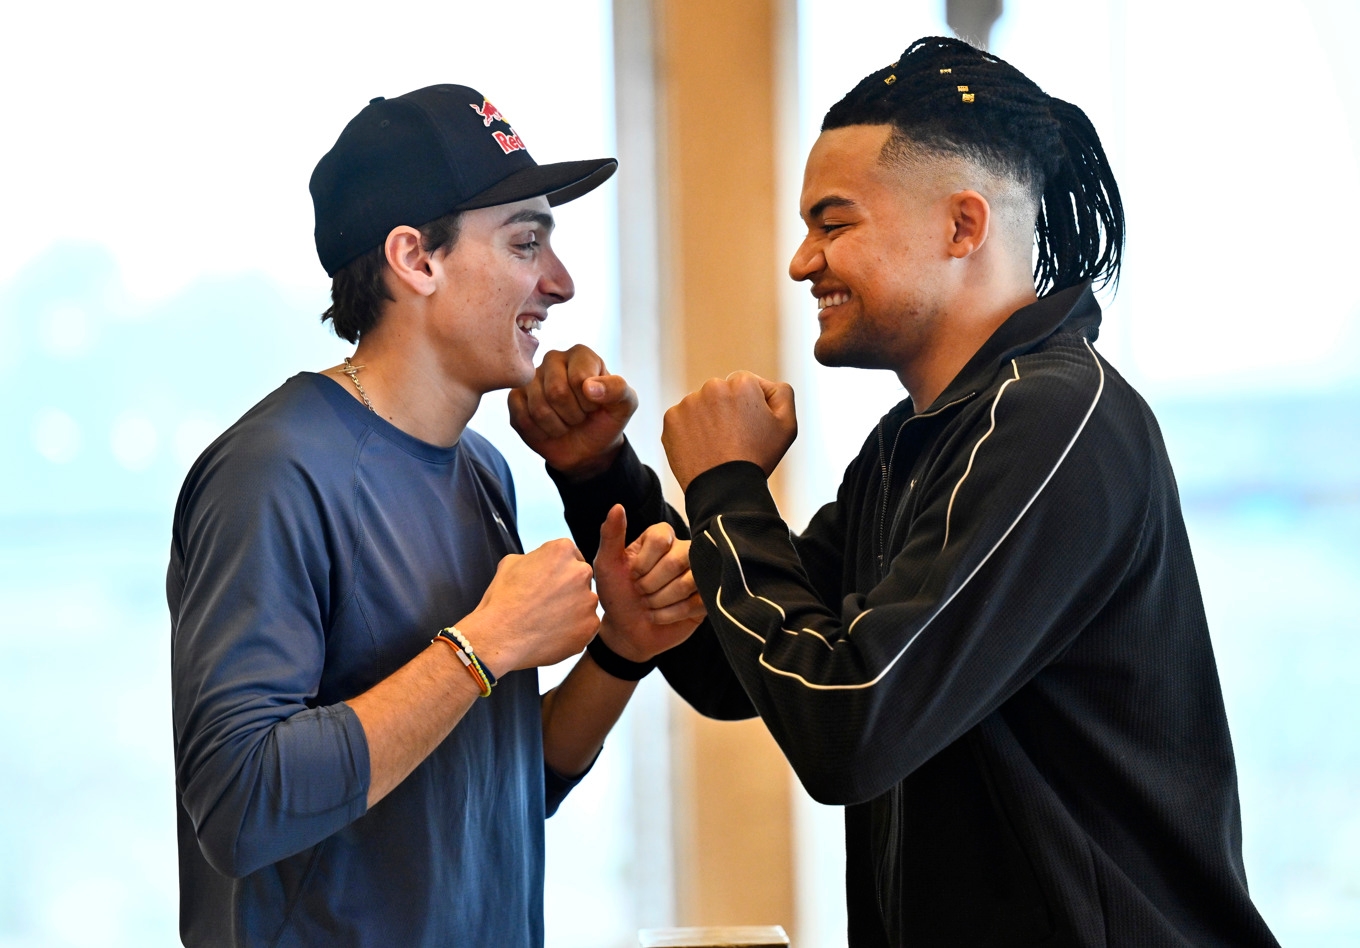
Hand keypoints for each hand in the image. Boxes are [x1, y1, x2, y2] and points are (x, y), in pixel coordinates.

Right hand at [459, 539, 599, 676]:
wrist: (499, 638)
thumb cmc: (501, 600)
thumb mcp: (510, 563)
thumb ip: (535, 557)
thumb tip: (542, 563)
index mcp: (562, 550)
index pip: (570, 555)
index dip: (557, 570)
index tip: (546, 583)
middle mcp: (581, 572)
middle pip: (580, 577)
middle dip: (568, 588)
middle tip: (545, 604)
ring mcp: (588, 600)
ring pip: (585, 602)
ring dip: (572, 609)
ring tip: (546, 621)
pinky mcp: (590, 626)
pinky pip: (586, 626)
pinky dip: (574, 630)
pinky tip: (552, 634)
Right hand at [508, 345, 638, 479]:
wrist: (588, 448)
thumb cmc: (605, 420)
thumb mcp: (625, 405)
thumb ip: (618, 389)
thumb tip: (589, 387)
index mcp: (580, 354)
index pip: (579, 378)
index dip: (590, 402)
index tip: (595, 405)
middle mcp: (553, 359)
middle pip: (556, 392)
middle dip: (574, 415)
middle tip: (580, 416)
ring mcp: (531, 378)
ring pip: (539, 408)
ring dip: (558, 426)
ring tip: (566, 422)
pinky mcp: (515, 399)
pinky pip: (523, 419)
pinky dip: (541, 433)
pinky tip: (548, 429)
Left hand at [592, 505, 704, 661]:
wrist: (626, 631)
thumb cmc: (617, 594)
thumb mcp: (607, 565)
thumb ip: (611, 535)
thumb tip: (617, 506)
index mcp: (660, 537)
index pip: (661, 537)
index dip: (644, 562)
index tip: (631, 574)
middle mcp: (683, 550)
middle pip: (677, 560)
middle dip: (651, 584)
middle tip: (640, 593)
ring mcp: (698, 574)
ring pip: (690, 581)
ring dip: (660, 601)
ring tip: (649, 605)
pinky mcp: (706, 597)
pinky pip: (698, 602)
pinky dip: (672, 614)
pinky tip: (661, 616)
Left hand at [661, 371, 796, 490]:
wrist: (725, 489)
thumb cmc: (758, 458)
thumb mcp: (787, 425)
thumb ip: (782, 393)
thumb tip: (766, 384)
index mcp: (742, 383)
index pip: (746, 384)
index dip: (750, 406)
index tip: (750, 428)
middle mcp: (713, 386)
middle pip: (721, 393)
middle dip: (727, 410)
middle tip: (734, 439)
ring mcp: (688, 402)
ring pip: (701, 406)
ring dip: (707, 420)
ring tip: (716, 446)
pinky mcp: (671, 419)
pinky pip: (682, 420)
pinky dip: (689, 432)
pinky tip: (700, 448)